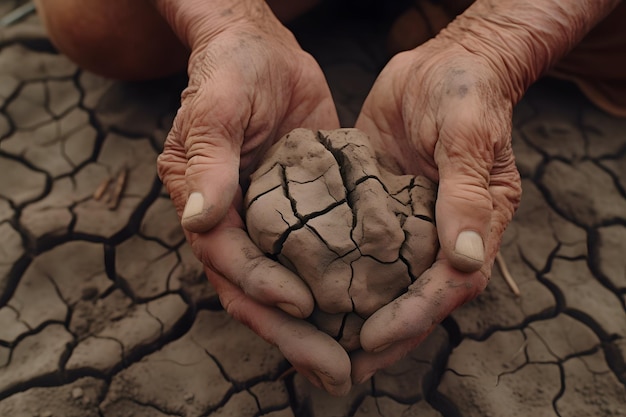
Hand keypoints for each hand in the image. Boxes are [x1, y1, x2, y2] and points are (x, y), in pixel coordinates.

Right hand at [155, 4, 349, 393]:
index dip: (261, 285)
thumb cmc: (231, 68)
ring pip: (285, 286)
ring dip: (314, 330)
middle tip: (333, 374)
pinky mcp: (299, 213)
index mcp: (201, 201)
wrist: (258, 48)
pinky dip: (333, 293)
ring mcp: (266, 222)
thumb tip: (199, 220)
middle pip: (255, 291)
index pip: (228, 258)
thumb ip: (208, 158)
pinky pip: (314, 261)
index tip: (302, 305)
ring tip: (349, 368)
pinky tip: (363, 316)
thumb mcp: (217, 103)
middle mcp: (230, 222)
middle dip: (291, 334)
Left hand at [351, 37, 521, 381]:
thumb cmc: (467, 93)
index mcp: (475, 223)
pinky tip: (308, 288)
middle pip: (416, 297)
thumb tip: (464, 261)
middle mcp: (442, 233)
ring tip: (321, 344)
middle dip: (384, 336)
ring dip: (358, 314)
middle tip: (343, 368)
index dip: (414, 317)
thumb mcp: (469, 135)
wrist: (445, 64)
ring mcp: (409, 223)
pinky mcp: (379, 205)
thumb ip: (466, 195)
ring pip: (386, 280)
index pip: (448, 285)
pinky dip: (340, 271)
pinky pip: (361, 246)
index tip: (373, 340)